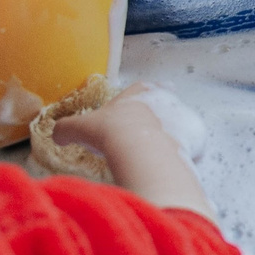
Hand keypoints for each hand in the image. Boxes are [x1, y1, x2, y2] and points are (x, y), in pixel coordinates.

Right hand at [50, 83, 212, 217]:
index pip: (141, 87)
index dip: (139, 95)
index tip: (140, 102)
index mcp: (138, 92)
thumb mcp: (78, 128)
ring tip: (159, 153)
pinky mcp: (197, 138)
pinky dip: (185, 155)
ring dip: (172, 136)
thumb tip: (58, 136)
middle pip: (165, 103)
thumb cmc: (108, 131)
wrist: (139, 148)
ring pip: (180, 124)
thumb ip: (66, 130)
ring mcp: (183, 117)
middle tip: (149, 132)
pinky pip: (193, 146)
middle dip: (159, 115)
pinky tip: (172, 166)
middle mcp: (165, 99)